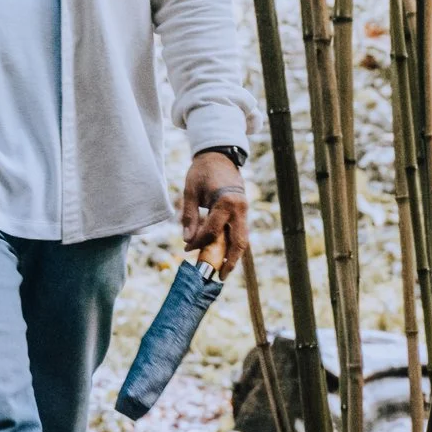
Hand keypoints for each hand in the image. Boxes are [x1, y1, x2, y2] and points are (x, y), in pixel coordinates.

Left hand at [179, 150, 248, 274]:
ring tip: (223, 270)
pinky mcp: (244, 210)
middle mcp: (239, 208)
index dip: (198, 243)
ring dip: (234, 255)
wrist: (219, 154)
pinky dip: (233, 244)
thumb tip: (188, 240)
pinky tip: (224, 254)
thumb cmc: (202, 171)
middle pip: (238, 242)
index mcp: (225, 202)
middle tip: (220, 276)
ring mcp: (244, 210)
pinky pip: (240, 231)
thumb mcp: (190, 191)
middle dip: (230, 261)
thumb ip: (189, 216)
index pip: (212, 232)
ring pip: (243, 239)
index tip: (187, 249)